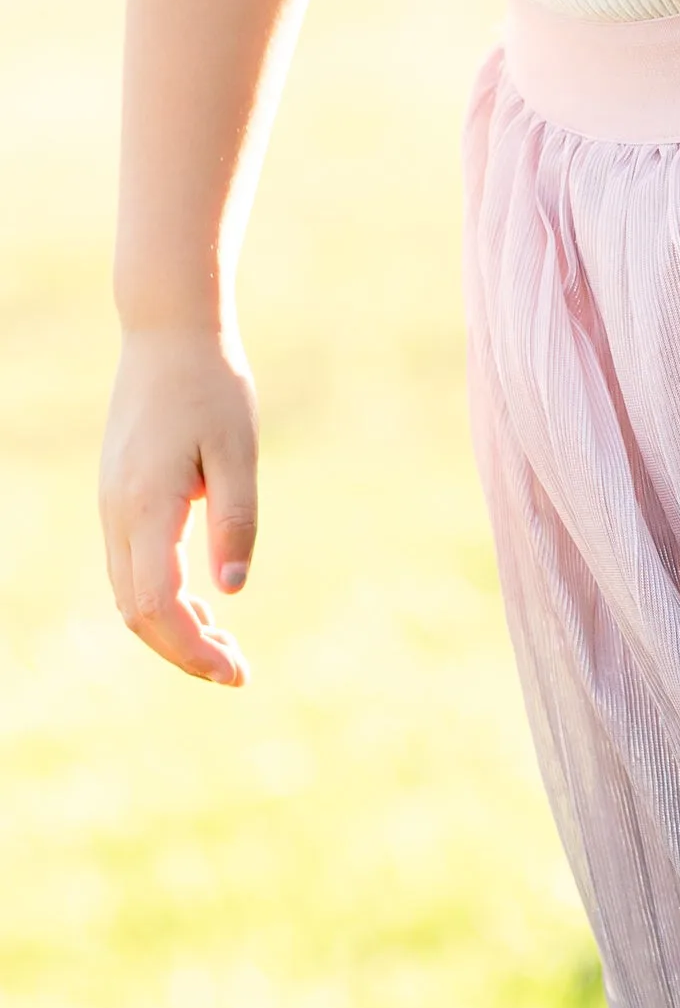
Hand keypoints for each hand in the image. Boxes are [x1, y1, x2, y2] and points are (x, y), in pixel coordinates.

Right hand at [98, 326, 256, 685]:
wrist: (168, 334)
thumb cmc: (213, 387)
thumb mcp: (238, 453)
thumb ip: (236, 521)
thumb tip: (232, 588)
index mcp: (147, 506)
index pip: (158, 605)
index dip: (193, 650)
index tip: (237, 673)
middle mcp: (118, 512)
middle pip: (137, 613)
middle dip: (185, 653)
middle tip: (239, 672)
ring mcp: (112, 506)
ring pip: (129, 595)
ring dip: (174, 631)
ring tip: (228, 647)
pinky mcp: (119, 498)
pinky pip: (131, 569)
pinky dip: (163, 600)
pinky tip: (204, 607)